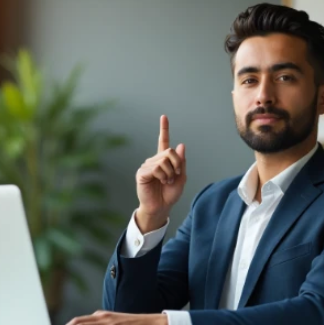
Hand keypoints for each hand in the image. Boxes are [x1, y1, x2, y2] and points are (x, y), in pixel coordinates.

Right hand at [136, 115, 186, 231]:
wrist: (161, 208)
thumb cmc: (169, 195)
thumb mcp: (181, 178)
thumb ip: (181, 162)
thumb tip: (181, 145)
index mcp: (163, 160)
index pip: (163, 141)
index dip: (164, 129)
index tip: (164, 117)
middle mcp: (154, 160)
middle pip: (170, 152)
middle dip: (177, 164)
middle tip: (175, 176)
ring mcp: (147, 166)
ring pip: (164, 160)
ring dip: (170, 173)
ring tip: (166, 182)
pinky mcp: (142, 173)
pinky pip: (156, 168)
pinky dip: (162, 175)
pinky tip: (161, 181)